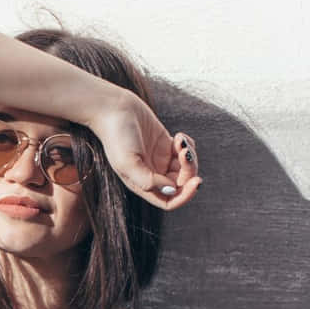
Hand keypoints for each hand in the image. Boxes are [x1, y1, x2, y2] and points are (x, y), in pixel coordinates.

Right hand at [84, 91, 202, 208]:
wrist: (113, 108)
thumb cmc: (116, 135)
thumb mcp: (127, 161)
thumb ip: (148, 180)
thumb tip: (171, 190)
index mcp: (142, 184)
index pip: (169, 201)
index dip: (185, 196)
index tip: (196, 181)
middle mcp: (152, 175)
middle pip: (181, 183)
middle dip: (189, 170)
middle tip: (185, 152)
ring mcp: (159, 159)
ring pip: (185, 168)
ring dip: (189, 156)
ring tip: (180, 140)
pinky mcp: (165, 144)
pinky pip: (185, 152)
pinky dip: (188, 145)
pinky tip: (178, 136)